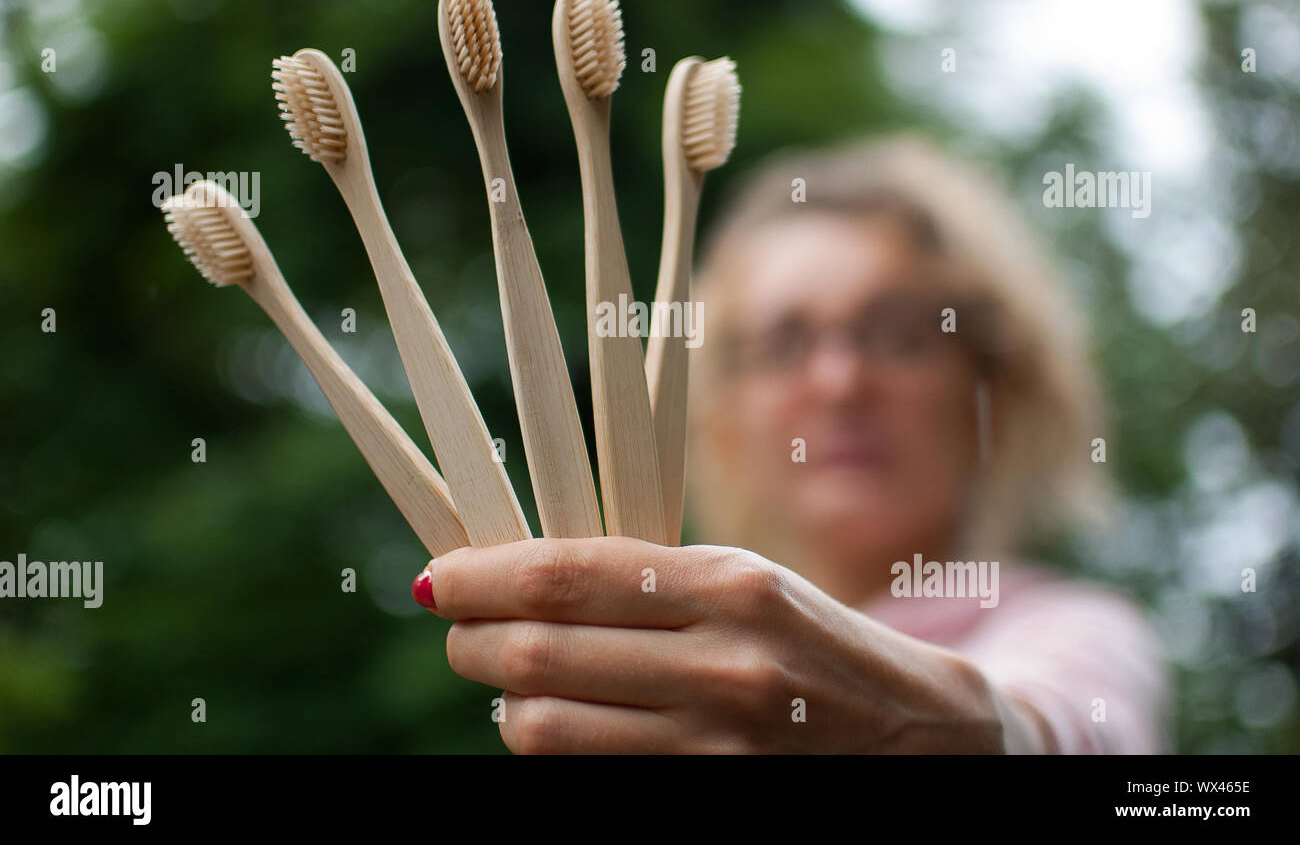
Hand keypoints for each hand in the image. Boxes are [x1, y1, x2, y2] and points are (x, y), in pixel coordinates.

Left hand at [414, 537, 1014, 753]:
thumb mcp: (744, 582)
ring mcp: (718, 746)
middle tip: (455, 626)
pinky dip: (553, 746)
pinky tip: (559, 720)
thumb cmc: (813, 643)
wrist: (922, 740)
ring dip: (505, 701)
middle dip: (471, 638)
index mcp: (733, 585)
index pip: (567, 576)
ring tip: (511, 679)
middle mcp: (726, 665)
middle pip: (539, 654)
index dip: (483, 575)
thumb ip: (643, 580)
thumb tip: (518, 579)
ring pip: (546, 727)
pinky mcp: (710, 798)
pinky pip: (588, 776)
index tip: (438, 576)